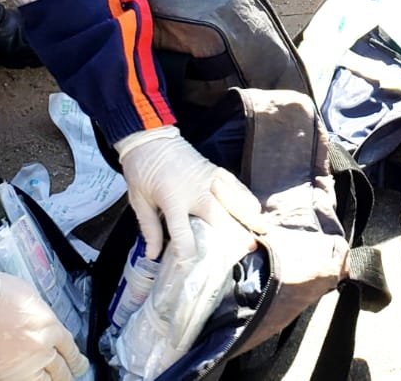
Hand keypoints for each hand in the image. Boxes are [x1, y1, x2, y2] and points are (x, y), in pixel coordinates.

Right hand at [0, 268, 88, 380]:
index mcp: (50, 327)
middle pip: (62, 370)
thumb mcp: (31, 299)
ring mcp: (25, 364)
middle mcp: (42, 348)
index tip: (79, 363)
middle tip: (73, 376)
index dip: (76, 359)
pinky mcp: (5, 375)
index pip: (70, 349)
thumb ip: (40, 316)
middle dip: (68, 375)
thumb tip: (42, 324)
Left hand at [117, 127, 262, 262]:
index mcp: (173, 199)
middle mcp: (195, 190)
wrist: (149, 137)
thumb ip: (150, 228)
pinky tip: (253, 205)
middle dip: (235, 233)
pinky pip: (232, 183)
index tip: (189, 263)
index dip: (186, 251)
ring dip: (247, 214)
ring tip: (262, 227)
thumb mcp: (139, 201)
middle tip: (249, 247)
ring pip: (232, 198)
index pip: (183, 231)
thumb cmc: (141, 170)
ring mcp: (207, 178)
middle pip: (218, 216)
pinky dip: (244, 194)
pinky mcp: (213, 169)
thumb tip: (153, 255)